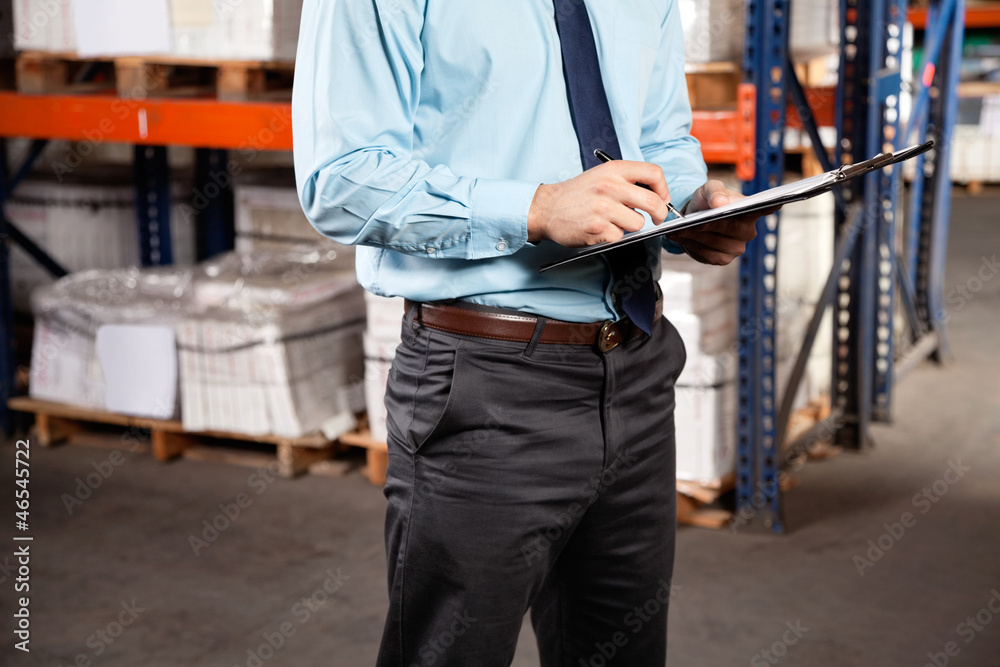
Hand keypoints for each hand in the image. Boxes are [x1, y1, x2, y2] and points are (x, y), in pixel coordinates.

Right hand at [528, 161, 670, 246]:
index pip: (654, 173)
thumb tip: (655, 195)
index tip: (662, 199)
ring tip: (613, 221)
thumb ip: (627, 181)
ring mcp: (604, 208)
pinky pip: (620, 236)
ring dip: (630, 226)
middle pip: (653, 201)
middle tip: (656, 218)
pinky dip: (613, 236)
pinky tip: (600, 228)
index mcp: (614, 170)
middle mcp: (611, 186)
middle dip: (660, 214)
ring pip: (638, 223)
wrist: (547, 208)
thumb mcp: (602, 175)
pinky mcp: (598, 228)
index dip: (664, 189)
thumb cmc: (576, 194)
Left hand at [666, 180, 776, 264]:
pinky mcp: (723, 259)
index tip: (776, 201)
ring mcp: (737, 248)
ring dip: (695, 237)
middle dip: (707, 225)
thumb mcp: (708, 189)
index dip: (771, 206)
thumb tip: (720, 203)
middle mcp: (748, 231)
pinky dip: (693, 247)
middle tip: (688, 222)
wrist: (694, 217)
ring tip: (680, 230)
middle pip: (728, 228)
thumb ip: (713, 191)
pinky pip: (707, 255)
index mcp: (750, 211)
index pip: (766, 208)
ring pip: (715, 243)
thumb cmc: (706, 201)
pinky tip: (683, 239)